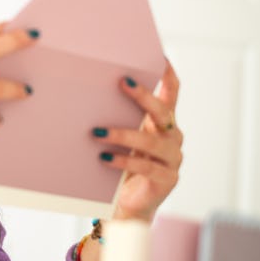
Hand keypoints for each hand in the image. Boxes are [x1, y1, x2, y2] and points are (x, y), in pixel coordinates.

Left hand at [94, 60, 182, 221]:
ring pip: (153, 141)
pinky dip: (124, 160)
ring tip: (99, 132)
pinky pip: (146, 167)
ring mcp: (172, 159)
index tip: (158, 54)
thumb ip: (114, 116)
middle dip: (142, 94)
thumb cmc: (120, 166)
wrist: (127, 206)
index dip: (167, 73)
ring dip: (124, 134)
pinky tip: (105, 158)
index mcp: (163, 122)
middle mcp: (172, 137)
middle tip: (122, 81)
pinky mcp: (167, 179)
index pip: (172, 91)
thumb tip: (86, 91)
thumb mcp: (119, 137)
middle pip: (163, 110)